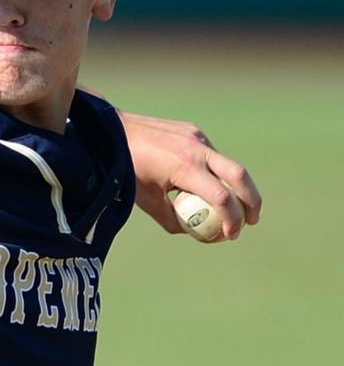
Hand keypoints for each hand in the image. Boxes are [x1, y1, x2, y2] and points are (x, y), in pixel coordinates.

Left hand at [119, 112, 261, 238]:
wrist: (112, 132)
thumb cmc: (125, 170)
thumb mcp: (146, 201)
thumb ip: (172, 219)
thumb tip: (193, 232)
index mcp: (185, 166)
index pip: (221, 197)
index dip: (232, 220)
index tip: (231, 235)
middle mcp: (197, 148)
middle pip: (240, 176)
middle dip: (252, 201)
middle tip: (251, 222)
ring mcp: (197, 136)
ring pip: (227, 164)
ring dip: (234, 186)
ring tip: (230, 206)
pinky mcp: (193, 131)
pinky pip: (210, 154)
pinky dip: (214, 171)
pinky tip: (198, 181)